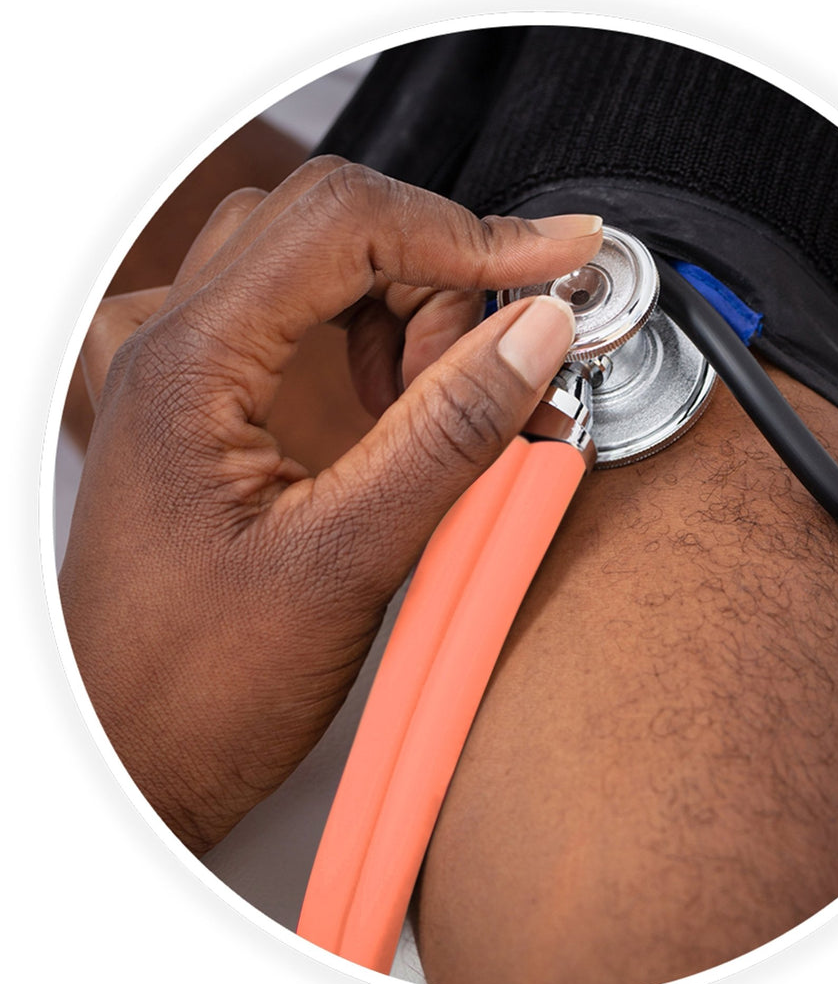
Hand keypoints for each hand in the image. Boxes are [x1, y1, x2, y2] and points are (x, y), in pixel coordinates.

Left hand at [60, 157, 600, 853]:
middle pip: (333, 231)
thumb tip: (532, 335)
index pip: (344, 225)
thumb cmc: (196, 690)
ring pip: (317, 268)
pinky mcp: (209, 406)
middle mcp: (173, 347)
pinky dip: (372, 345)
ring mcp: (186, 374)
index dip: (468, 233)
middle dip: (442, 284)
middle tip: (502, 374)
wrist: (134, 757)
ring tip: (448, 405)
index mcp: (188, 364)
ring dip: (408, 316)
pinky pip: (298, 321)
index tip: (557, 255)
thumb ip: (447, 435)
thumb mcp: (344, 562)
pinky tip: (399, 408)